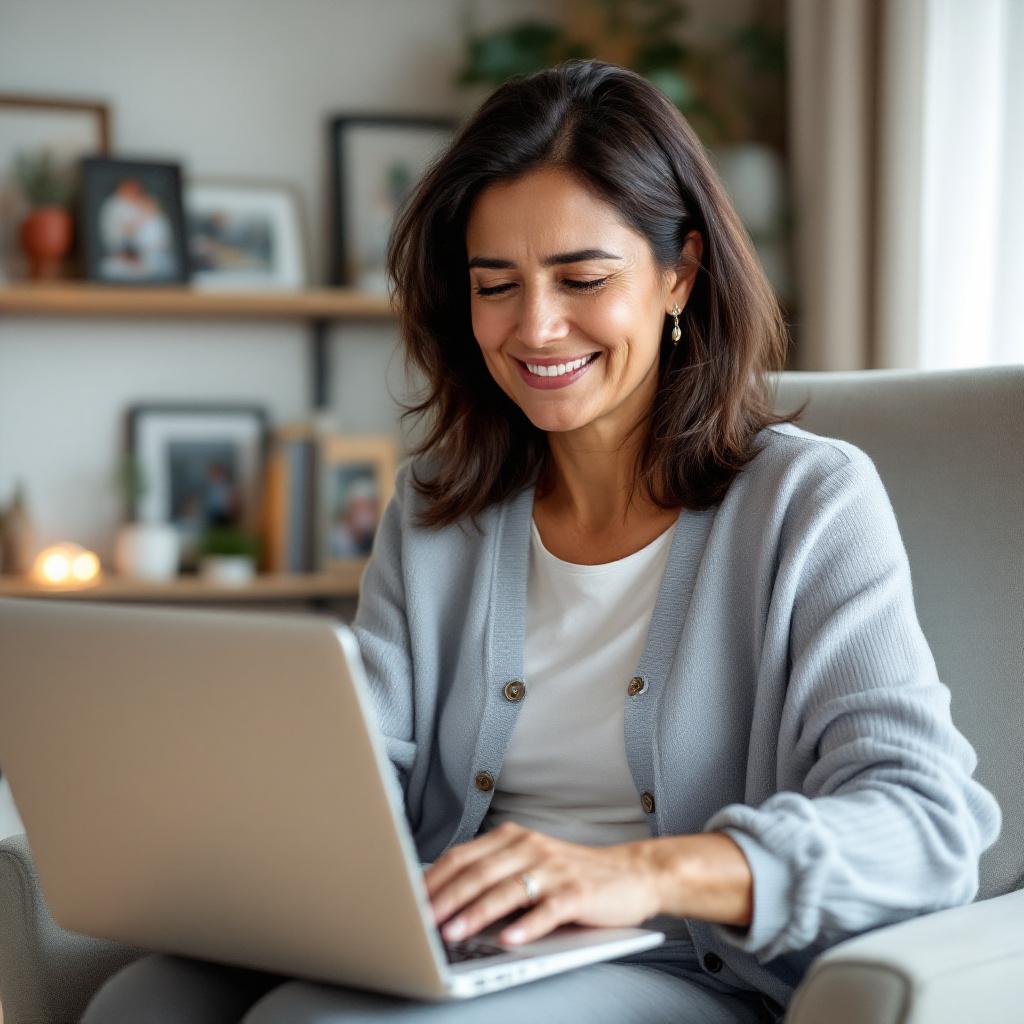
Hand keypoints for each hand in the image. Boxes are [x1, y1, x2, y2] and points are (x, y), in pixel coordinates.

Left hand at [423, 821, 661, 946]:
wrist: (633, 873)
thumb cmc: (571, 874)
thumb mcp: (529, 864)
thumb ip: (493, 873)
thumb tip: (443, 899)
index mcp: (512, 839)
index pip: (463, 856)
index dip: (433, 878)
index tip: (408, 900)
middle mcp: (530, 848)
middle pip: (479, 872)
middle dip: (446, 898)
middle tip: (420, 920)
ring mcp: (554, 869)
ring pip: (507, 890)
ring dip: (476, 913)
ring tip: (453, 933)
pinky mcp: (578, 892)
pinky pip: (548, 910)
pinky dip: (526, 926)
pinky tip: (508, 940)